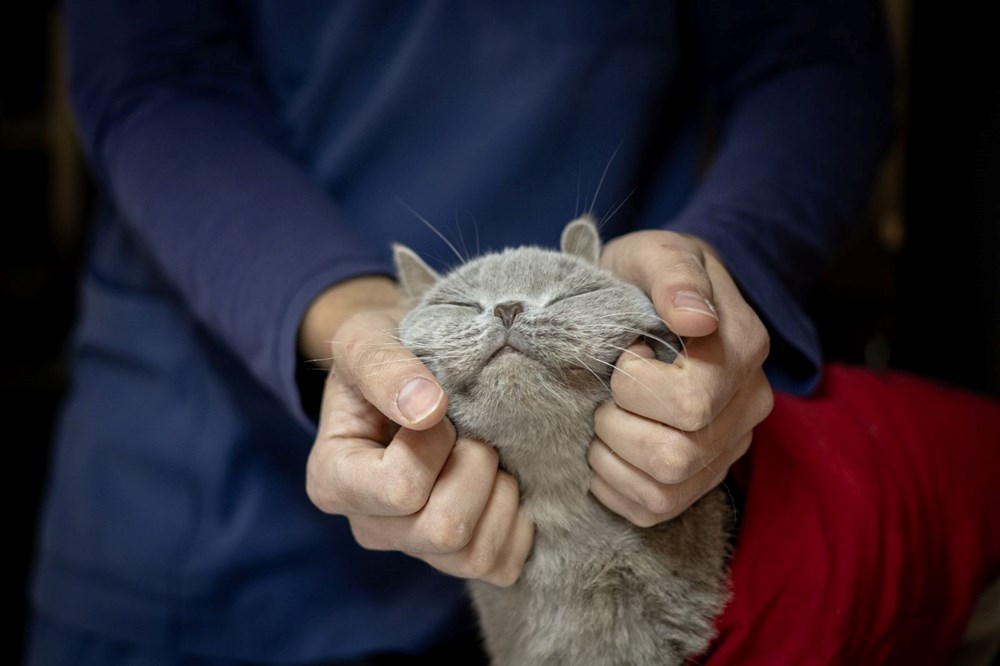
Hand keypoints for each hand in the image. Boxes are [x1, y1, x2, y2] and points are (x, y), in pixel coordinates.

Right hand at [302, 280, 532, 585]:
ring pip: (473, 555)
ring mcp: (413, 549)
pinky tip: (505, 482)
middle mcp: (369, 526)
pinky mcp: (456, 557)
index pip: (400, 489)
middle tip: (473, 431)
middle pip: (443, 531)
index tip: (438, 407)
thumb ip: (385, 367)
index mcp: (333, 480)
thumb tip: (426, 409)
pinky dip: (517, 524)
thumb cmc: (386, 354)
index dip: (433, 443)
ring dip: (499, 494)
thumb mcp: (367, 339)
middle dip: (476, 468)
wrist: (415, 366)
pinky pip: (500, 566)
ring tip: (489, 454)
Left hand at [590, 231, 772, 526]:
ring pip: (666, 488)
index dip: (635, 384)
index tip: (625, 350)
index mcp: (744, 348)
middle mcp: (748, 405)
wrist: (648, 300)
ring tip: (604, 420)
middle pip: (676, 455)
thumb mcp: (654, 253)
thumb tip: (696, 318)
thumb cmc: (645, 277)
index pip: (691, 401)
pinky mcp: (701, 479)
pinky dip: (615, 487)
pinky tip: (607, 451)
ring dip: (612, 458)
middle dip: (617, 424)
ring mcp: (729, 447)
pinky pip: (655, 510)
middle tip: (605, 392)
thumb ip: (674, 275)